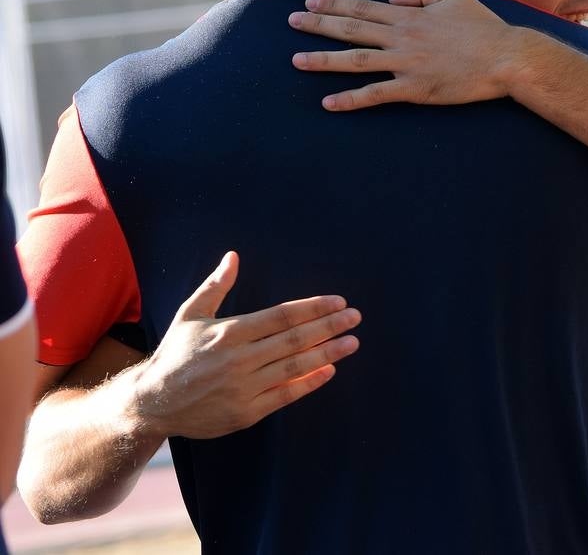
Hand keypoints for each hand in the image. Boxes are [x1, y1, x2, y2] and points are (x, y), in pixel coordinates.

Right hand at [134, 251, 360, 437]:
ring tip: (352, 342)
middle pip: (295, 339)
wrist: (152, 403)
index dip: (313, 308)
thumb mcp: (190, 314)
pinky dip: (309, 382)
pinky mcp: (245, 413)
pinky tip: (329, 370)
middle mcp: (239, 359)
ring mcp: (244, 388)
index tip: (338, 301)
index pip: (282, 316)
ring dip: (328, 353)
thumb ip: (215, 286)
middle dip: (330, 326)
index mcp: (229, 332)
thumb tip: (233, 256)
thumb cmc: (175, 353)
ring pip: (295, 366)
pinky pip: (285, 395)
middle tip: (355, 317)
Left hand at [288, 0, 526, 110]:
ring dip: (323, 60)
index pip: (363, 8)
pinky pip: (376, 94)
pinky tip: (328, 103)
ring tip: (296, 60)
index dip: (333, 4)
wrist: (506, 57)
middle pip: (351, 29)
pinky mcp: (414, 89)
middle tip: (291, 22)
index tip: (310, 1)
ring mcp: (406, 63)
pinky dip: (350, 99)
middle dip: (318, 25)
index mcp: (410, 15)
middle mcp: (402, 36)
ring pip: (356, 60)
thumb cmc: (484, 28)